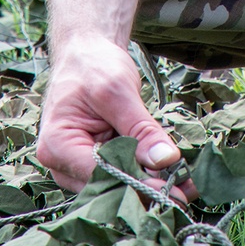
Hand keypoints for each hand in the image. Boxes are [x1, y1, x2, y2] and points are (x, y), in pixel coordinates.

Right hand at [36, 33, 192, 201]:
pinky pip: (122, 174)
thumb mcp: (119, 91)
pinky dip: (146, 173)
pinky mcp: (96, 163)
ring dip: (150, 184)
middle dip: (148, 189)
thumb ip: (141, 128)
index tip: (171, 188)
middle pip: (108, 187)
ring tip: (187, 185)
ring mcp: (77, 167)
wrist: (87, 54)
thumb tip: (165, 160)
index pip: (99, 175)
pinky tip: (174, 175)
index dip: (136, 184)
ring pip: (117, 185)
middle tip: (187, 191)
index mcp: (57, 145)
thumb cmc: (93, 66)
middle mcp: (63, 164)